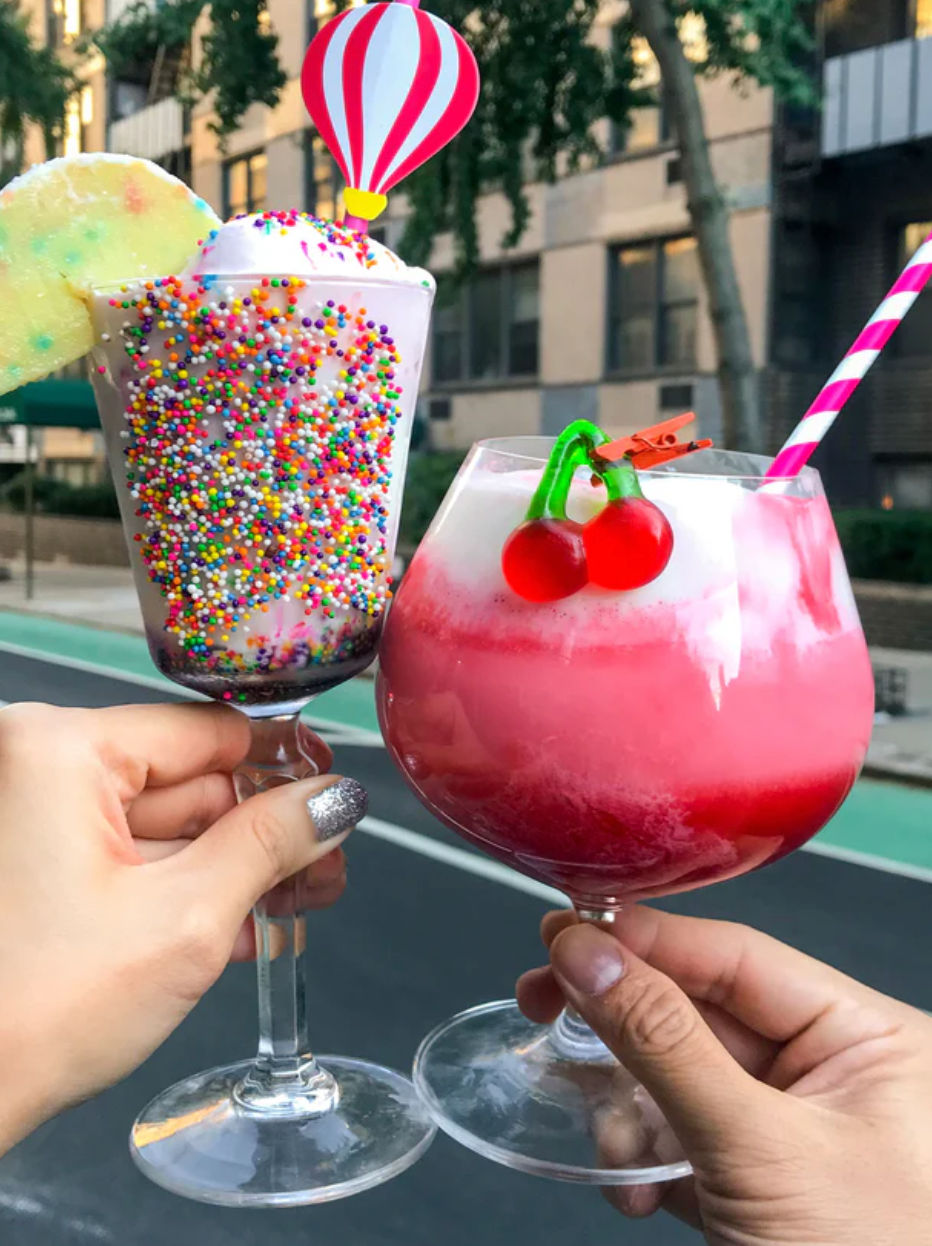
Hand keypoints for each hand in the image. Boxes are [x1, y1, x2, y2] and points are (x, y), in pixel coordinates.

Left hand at [0, 701, 359, 1154]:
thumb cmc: (29, 1015)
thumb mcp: (185, 919)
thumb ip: (271, 844)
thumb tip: (331, 800)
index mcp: (58, 750)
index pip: (204, 731)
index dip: (280, 764)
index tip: (329, 789)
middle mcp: (34, 768)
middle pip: (188, 779)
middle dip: (262, 828)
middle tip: (323, 859)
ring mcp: (30, 819)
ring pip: (164, 824)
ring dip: (234, 865)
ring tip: (295, 897)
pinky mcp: (31, 865)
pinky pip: (128, 856)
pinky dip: (184, 886)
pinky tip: (242, 921)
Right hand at [517, 907, 931, 1244]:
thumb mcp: (757, 1148)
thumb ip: (664, 1043)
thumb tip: (587, 954)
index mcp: (869, 1039)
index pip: (739, 957)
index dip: (646, 941)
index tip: (566, 931)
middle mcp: (834, 1072)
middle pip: (699, 1012)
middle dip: (621, 1028)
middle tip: (541, 1001)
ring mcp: (792, 1129)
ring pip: (677, 1077)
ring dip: (627, 1110)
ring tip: (613, 1147)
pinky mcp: (755, 1179)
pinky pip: (681, 1134)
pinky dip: (644, 1155)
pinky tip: (633, 1189)